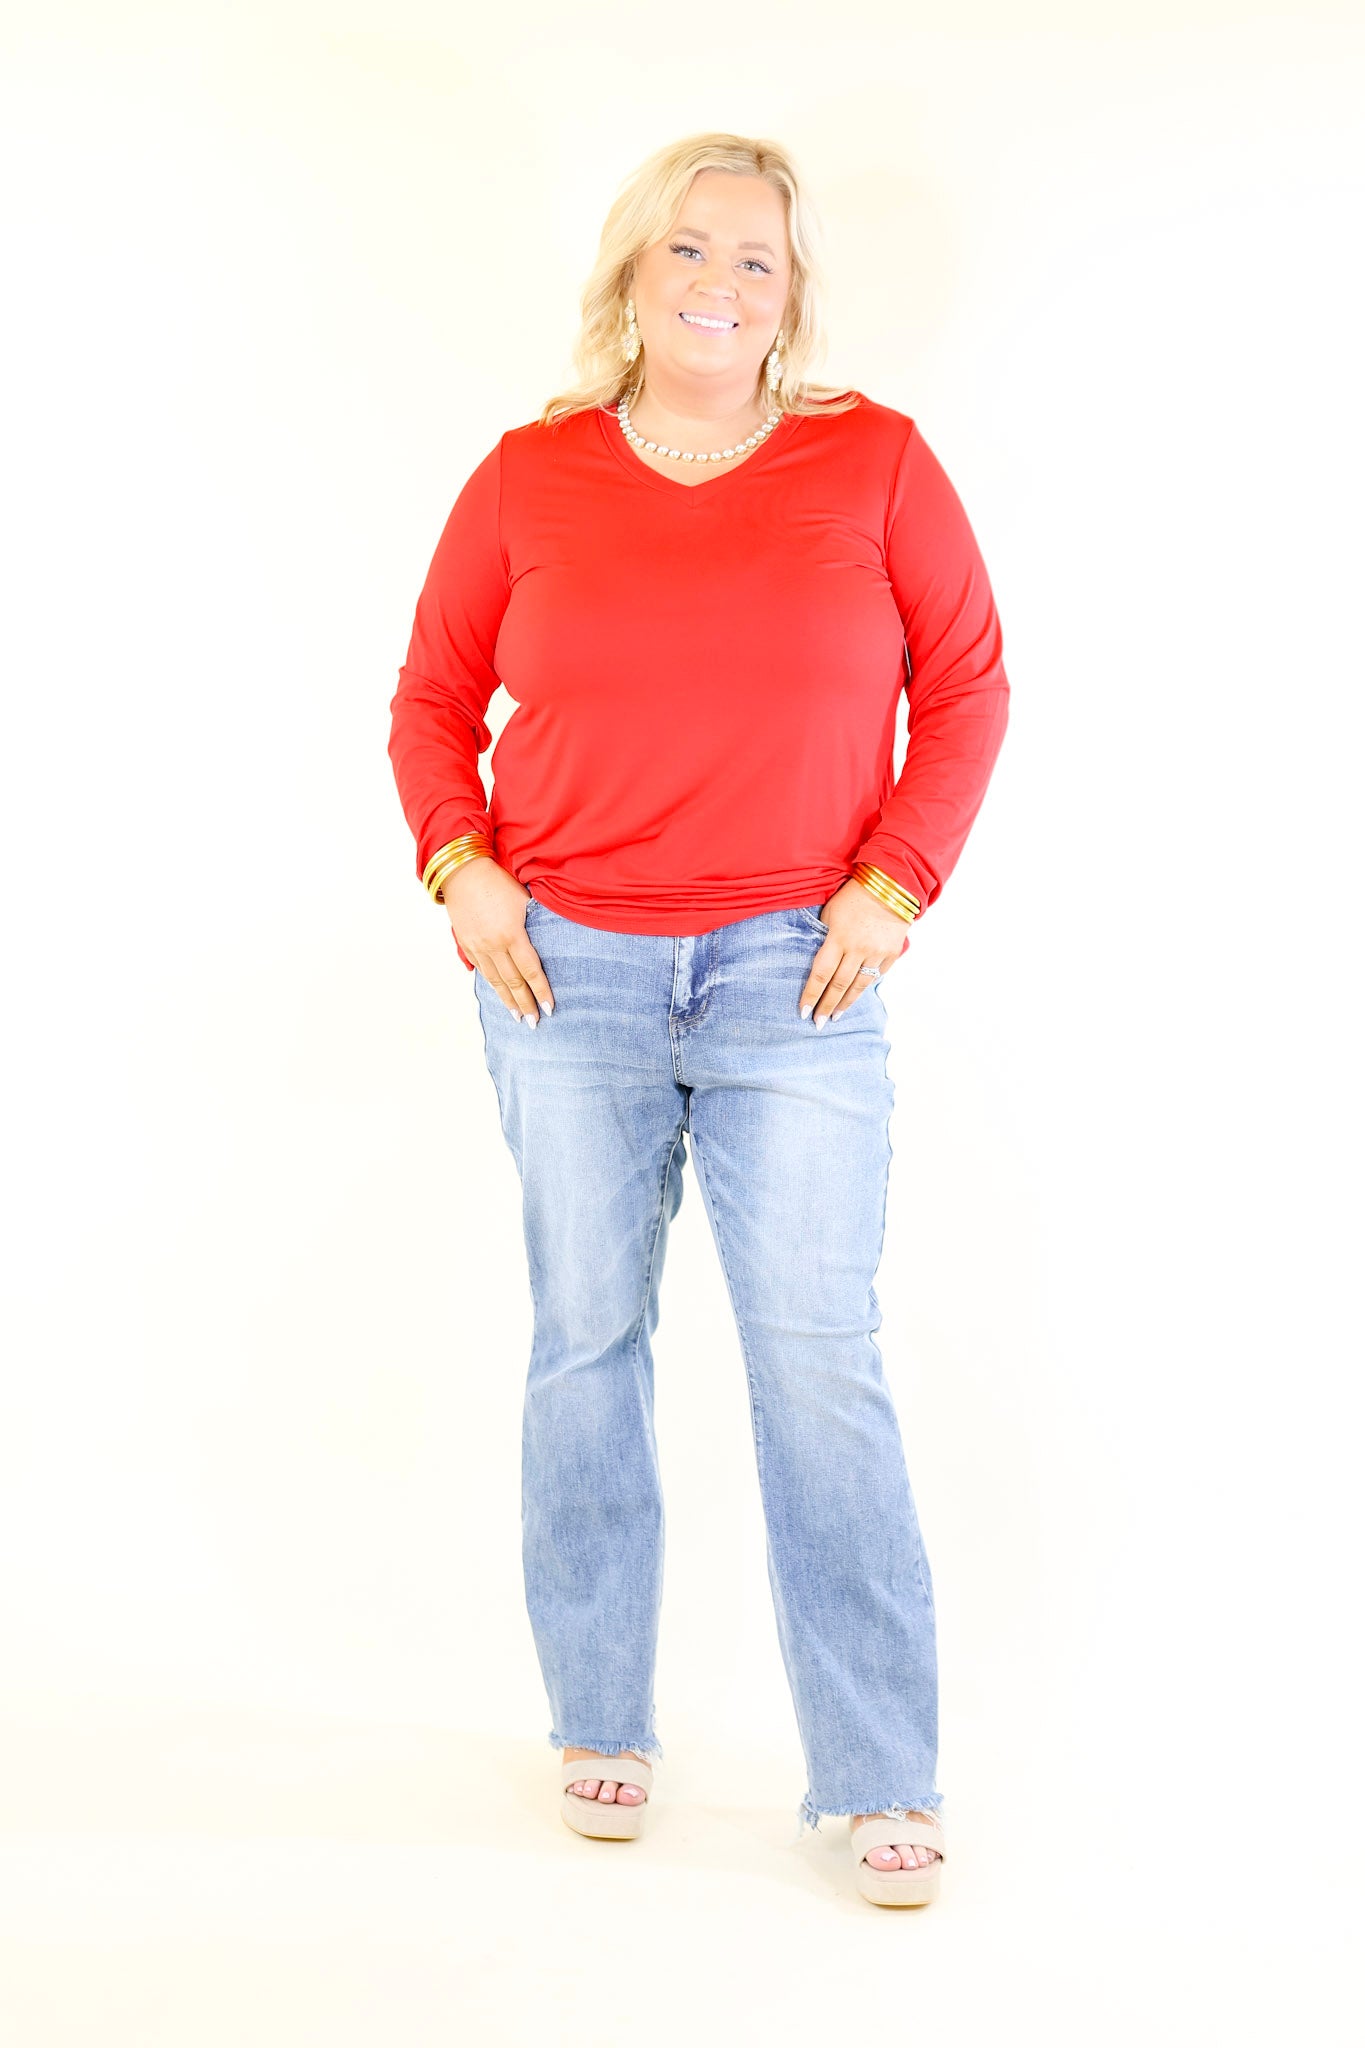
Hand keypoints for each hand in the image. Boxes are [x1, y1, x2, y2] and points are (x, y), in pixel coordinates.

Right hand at [444, 859, 553, 1023]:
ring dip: (507, 1000)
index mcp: (512, 934)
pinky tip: (499, 993)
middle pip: (513, 982)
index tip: (550, 1009)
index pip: (531, 971)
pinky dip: (492, 984)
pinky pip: (481, 970)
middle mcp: (493, 945)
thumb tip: (549, 943)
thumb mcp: (524, 900)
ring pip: (495, 980)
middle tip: (534, 1023)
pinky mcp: (466, 943)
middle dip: (525, 1004)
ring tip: (517, 1016)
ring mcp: (477, 946)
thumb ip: (535, 924)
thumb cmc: (499, 881)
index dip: (541, 991)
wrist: (462, 870)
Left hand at [800, 879, 909, 1025]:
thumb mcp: (829, 913)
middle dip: (826, 1006)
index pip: (821, 974)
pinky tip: (856, 996)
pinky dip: (865, 987)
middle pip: (839, 985)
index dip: (811, 995)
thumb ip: (824, 938)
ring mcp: (877, 953)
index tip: (803, 1012)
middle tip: (818, 1022)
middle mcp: (858, 949)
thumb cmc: (853, 895)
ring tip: (835, 1016)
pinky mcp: (892, 953)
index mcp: (838, 938)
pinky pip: (877, 975)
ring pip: (859, 985)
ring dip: (845, 1003)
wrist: (891, 883)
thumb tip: (818, 962)